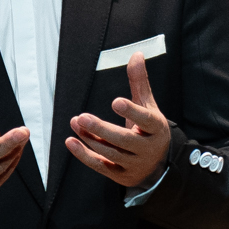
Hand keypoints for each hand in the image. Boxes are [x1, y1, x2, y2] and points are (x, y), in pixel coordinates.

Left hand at [65, 52, 173, 190]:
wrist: (157, 165)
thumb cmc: (149, 130)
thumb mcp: (148, 106)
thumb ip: (139, 82)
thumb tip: (136, 54)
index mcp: (156, 129)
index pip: (146, 120)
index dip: (131, 111)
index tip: (115, 101)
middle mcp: (146, 149)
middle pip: (123, 140)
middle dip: (101, 129)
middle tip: (82, 117)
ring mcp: (133, 164)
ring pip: (109, 152)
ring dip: (90, 138)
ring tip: (76, 122)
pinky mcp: (120, 175)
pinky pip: (100, 166)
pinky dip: (83, 155)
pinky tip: (71, 141)